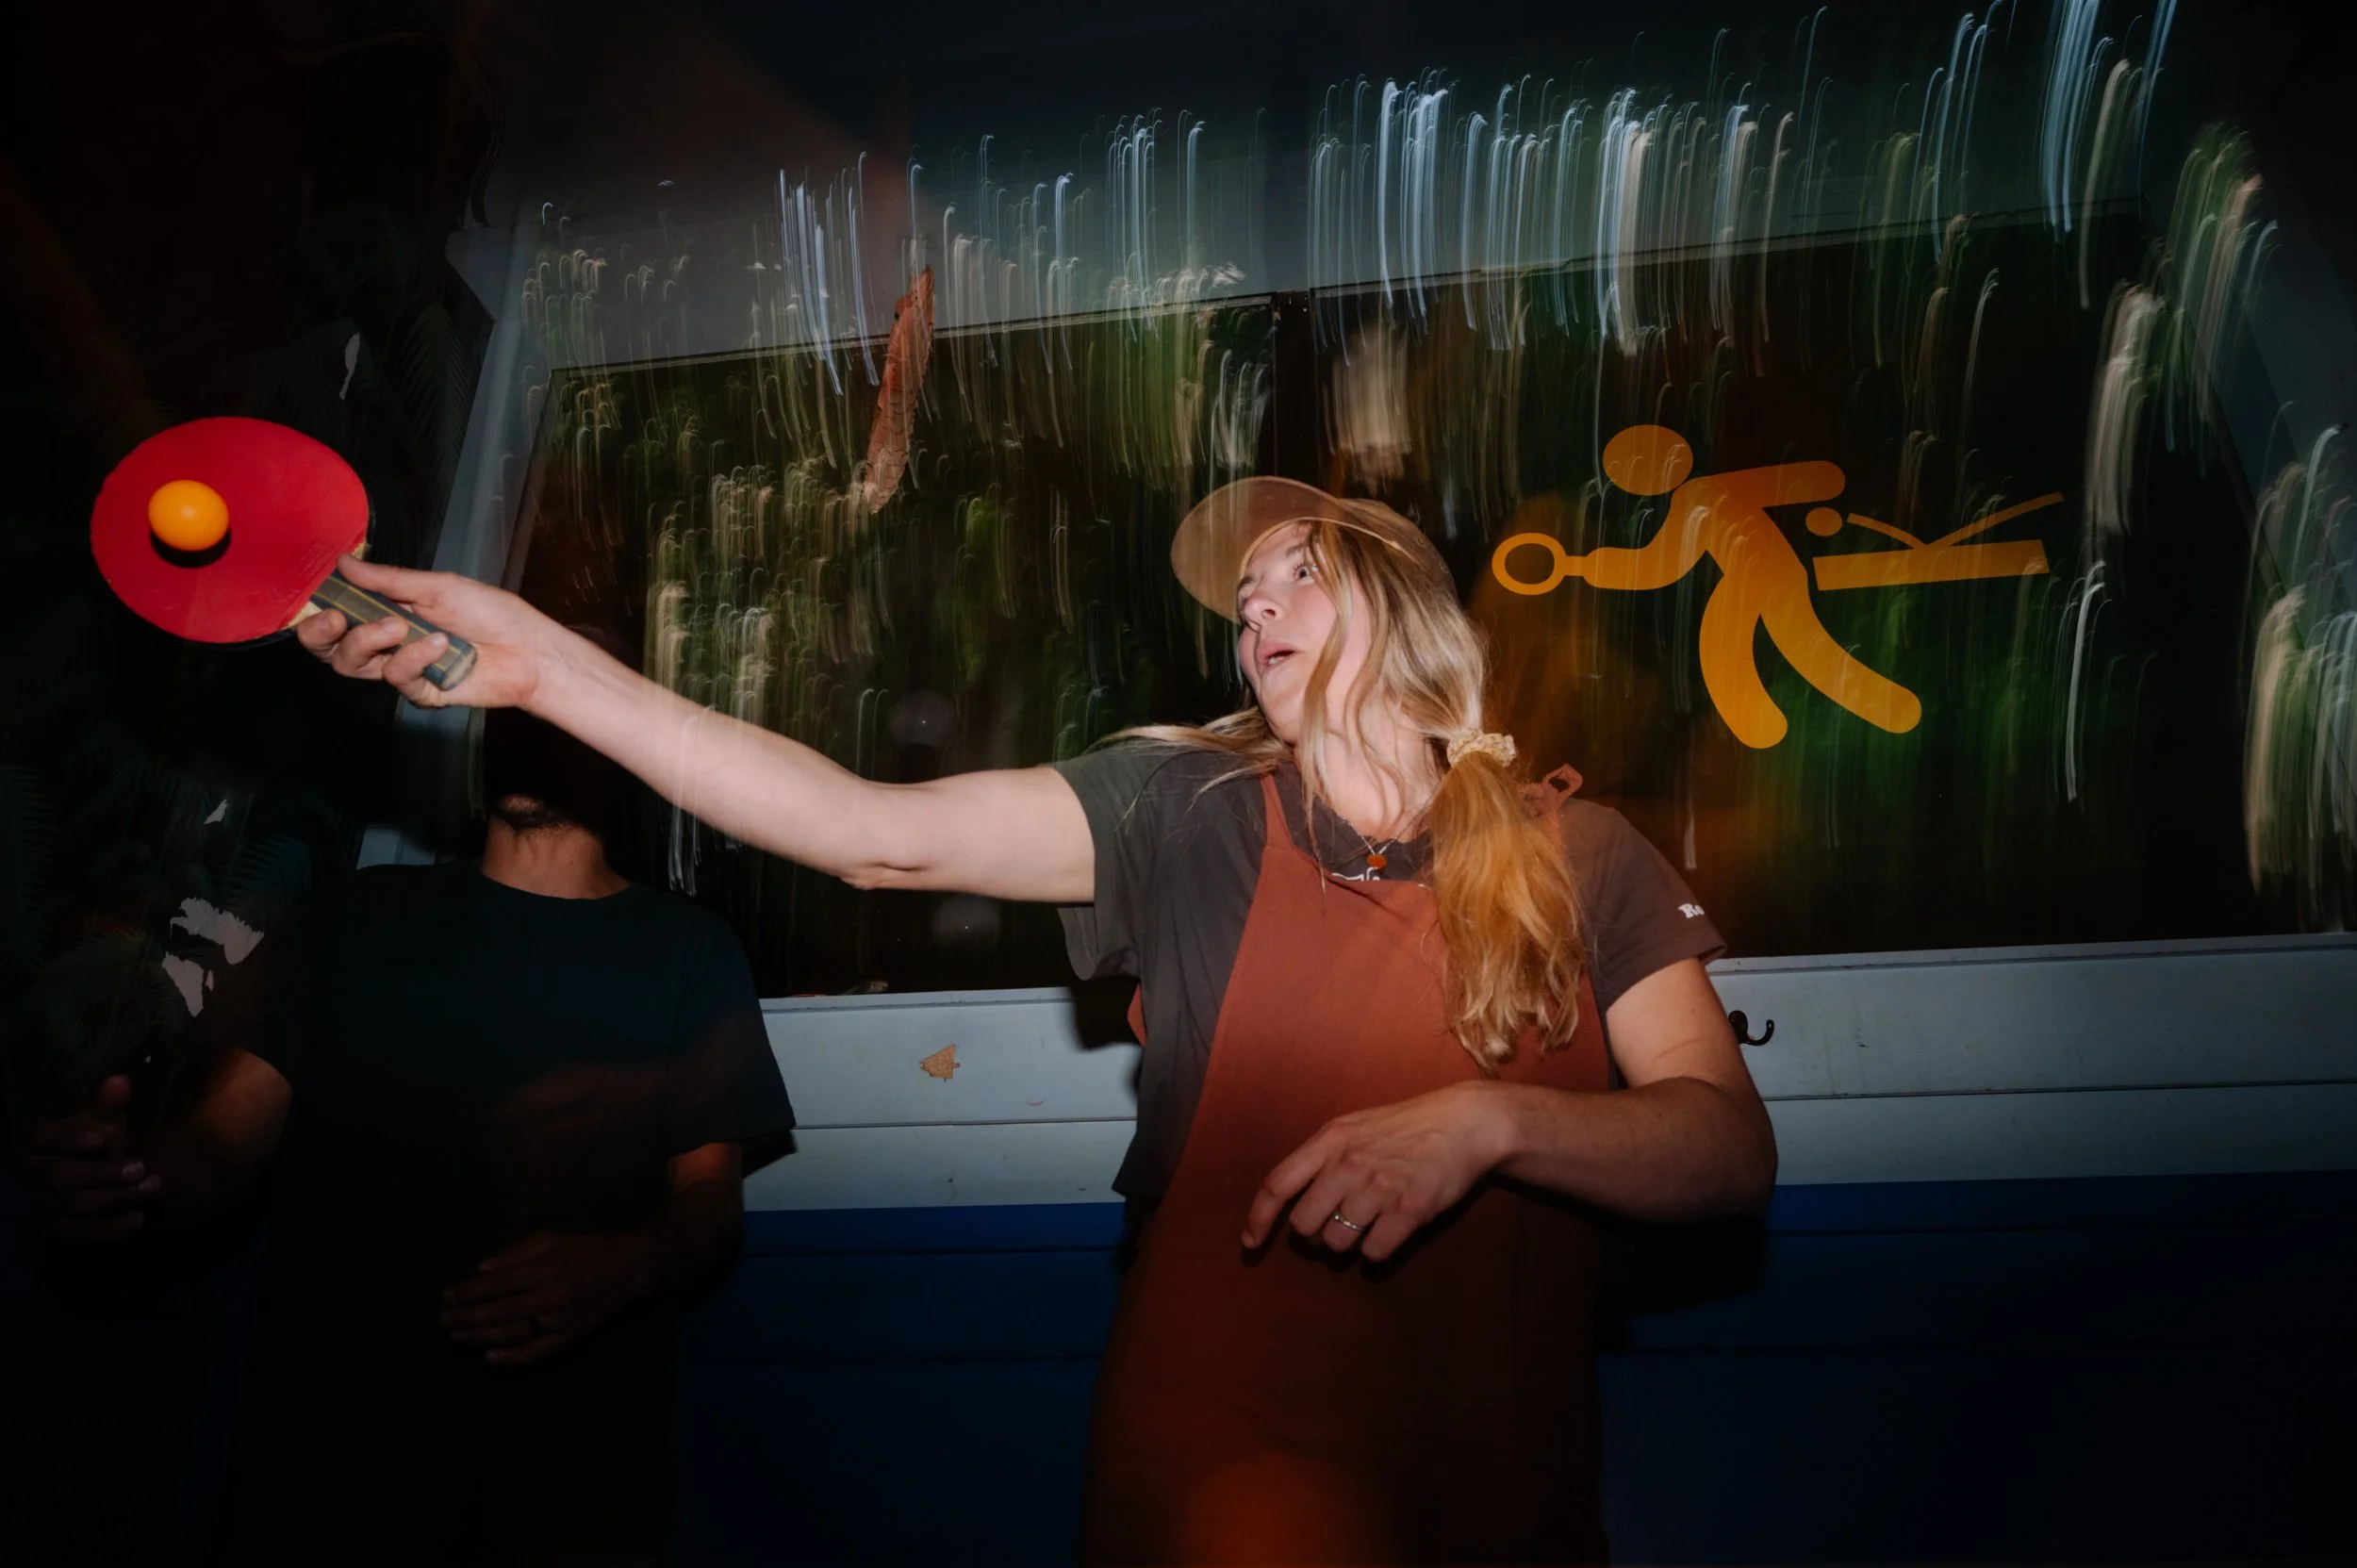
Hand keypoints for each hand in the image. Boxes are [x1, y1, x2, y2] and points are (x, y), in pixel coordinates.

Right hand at [26, 1076, 160, 1241]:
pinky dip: (109, 1229)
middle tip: (141, 1167)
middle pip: (61, 1176)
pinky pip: (80, 1233)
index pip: (47, 1139)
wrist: (93, 1182)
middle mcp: (37, 1175)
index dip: (70, 1139)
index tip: (100, 1137)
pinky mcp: (59, 1229)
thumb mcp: (103, 1123)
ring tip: (153, 1186)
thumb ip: (108, 1105)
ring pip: (75, 1204)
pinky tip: (139, 1219)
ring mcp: (44, 1204)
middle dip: (102, 1172)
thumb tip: (121, 1080)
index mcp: (42, 1143)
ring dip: (116, 1196)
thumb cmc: (96, 1146)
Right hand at [294, 556, 553, 709]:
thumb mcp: (437, 586)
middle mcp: (389, 643)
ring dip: (369, 640)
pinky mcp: (421, 692)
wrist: (529, 648)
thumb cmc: (491, 612)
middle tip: (336, 620)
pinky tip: (439, 644)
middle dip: (322, 635)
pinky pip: (397, 678)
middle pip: (333, 648)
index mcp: (389, 612)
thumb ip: (388, 580)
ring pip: (355, 665)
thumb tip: (343, 563)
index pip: (338, 618)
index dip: (320, 613)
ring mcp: (404, 669)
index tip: (323, 601)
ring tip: (399, 626)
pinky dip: (413, 658)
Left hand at [440, 1230, 659, 1366]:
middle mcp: (551, 1298)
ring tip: (457, 1334)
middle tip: (443, 1319)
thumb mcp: (550, 1239)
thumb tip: (480, 1271)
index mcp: (546, 1270)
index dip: (468, 1292)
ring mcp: (559, 1322)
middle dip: (466, 1317)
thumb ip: (515, 1254)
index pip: (497, 1284)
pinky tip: (489, 1356)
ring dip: (479, 1336)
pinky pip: (535, 1352)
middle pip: (499, 1312)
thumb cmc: (584, 1250)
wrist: (626, 1270)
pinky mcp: (568, 1338)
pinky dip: (510, 1357)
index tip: (446, 1295)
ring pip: (512, 1334)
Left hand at [1241, 1082, 1519, 1263]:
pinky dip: (1377, 1251)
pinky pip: (1374, 1253)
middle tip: (1333, 1227)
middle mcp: (1349, 1163)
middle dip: (1314, 1235)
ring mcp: (1380, 1187)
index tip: (1250, 1243)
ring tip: (1368, 1223)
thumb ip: (1322, 1157)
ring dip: (1348, 1243)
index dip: (1259, 1219)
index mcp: (1330, 1140)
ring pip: (1337, 1243)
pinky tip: (1390, 1231)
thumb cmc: (1405, 1126)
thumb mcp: (1354, 1127)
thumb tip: (1292, 1201)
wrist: (1464, 1123)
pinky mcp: (1410, 1209)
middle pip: (1304, 1224)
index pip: (1277, 1184)